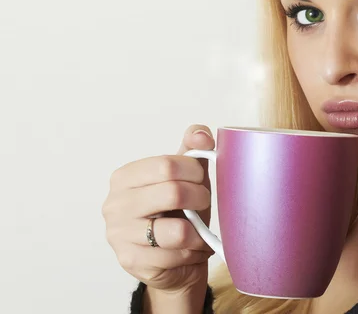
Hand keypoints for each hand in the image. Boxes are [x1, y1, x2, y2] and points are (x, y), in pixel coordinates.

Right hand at [102, 125, 215, 293]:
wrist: (173, 259)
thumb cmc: (179, 213)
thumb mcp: (186, 177)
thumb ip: (193, 150)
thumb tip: (201, 134)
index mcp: (125, 177)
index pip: (166, 165)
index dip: (194, 171)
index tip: (201, 179)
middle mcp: (115, 204)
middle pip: (173, 193)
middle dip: (199, 198)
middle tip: (204, 203)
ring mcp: (119, 235)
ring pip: (177, 230)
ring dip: (198, 232)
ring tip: (199, 231)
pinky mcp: (131, 261)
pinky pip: (175, 255)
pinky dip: (191, 253)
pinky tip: (189, 249)